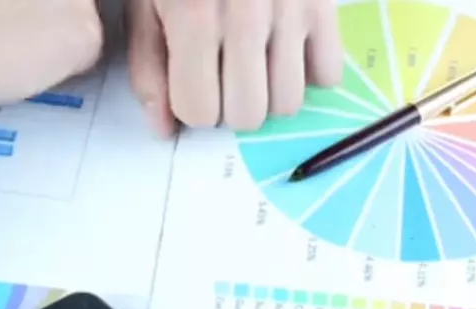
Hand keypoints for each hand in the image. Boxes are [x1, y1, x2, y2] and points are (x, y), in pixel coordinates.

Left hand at [126, 0, 343, 135]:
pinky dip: (309, 71)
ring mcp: (291, 9)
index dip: (193, 104)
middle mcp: (246, 16)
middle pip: (248, 115)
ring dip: (270, 93)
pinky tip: (287, 49)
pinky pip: (329, 73)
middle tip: (223, 74)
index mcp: (193, 17)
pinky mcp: (323, 4)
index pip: (201, 112)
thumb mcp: (146, 2)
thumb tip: (164, 130)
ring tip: (255, 63)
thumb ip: (150, 67)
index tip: (192, 82)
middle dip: (231, 104)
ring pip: (290, 103)